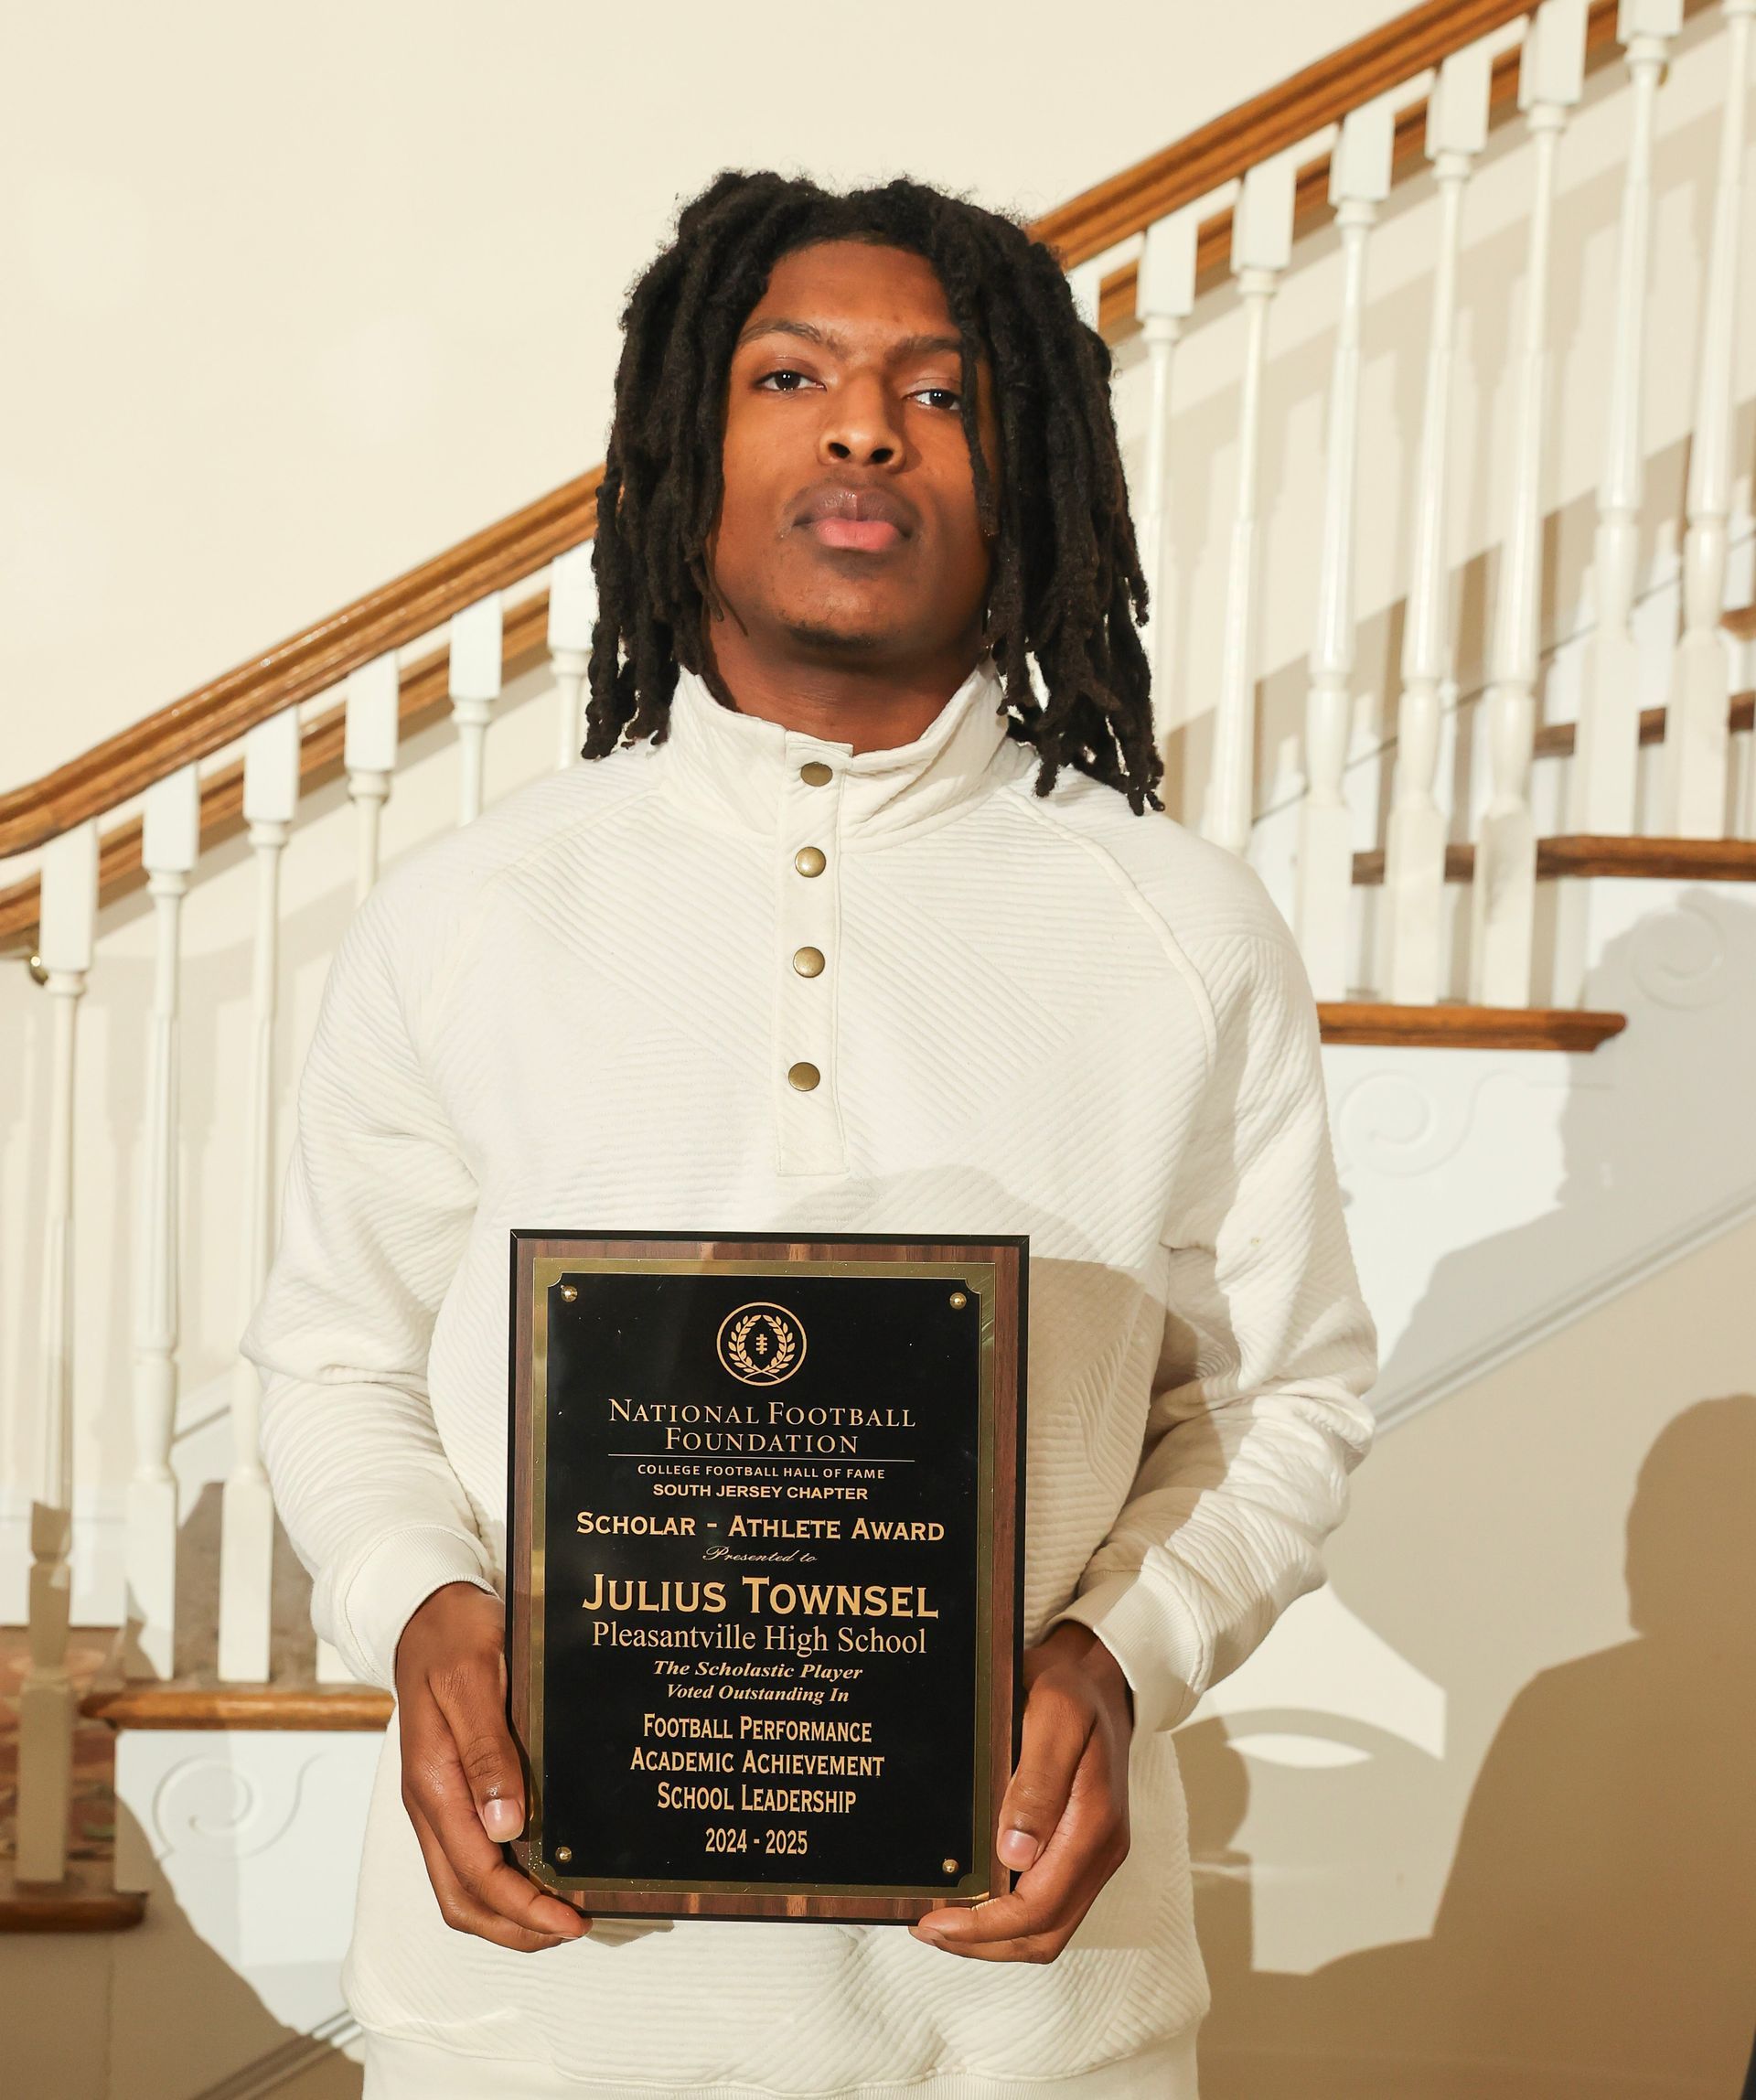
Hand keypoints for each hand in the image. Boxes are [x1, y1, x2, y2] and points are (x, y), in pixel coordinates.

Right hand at [393, 1581, 589, 1949]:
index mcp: (434, 1783)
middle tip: (574, 1928)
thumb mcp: (473, 1680)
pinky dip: (501, 1881)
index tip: (571, 1921)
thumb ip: (486, 1751)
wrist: (425, 1609)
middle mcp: (430, 1802)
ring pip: (461, 1885)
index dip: (524, 1908)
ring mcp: (438, 1799)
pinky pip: (468, 1855)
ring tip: (561, 1914)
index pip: (475, 1873)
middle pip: (462, 1898)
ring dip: (508, 1911)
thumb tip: (505, 1826)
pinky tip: (539, 1870)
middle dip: (516, 1927)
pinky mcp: (450, 1789)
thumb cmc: (452, 1635)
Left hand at [909, 1621, 1131, 1963]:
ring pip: (1047, 1927)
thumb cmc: (1072, 1691)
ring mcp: (1092, 1854)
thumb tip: (1014, 1854)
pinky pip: (1048, 1903)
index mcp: (1093, 1824)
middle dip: (984, 1943)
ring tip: (942, 1922)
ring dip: (995, 1938)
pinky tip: (974, 1898)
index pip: (1039, 1907)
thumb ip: (1038, 1783)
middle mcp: (1099, 1851)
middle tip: (927, 1928)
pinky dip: (1009, 1916)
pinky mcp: (1080, 1849)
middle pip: (1043, 1934)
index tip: (935, 1921)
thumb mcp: (1054, 1716)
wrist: (1098, 1676)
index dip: (985, 1926)